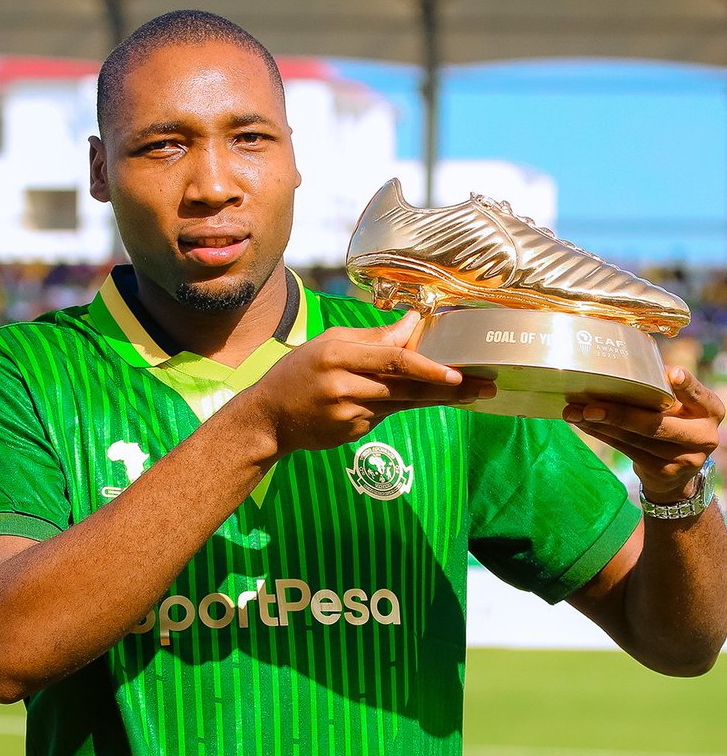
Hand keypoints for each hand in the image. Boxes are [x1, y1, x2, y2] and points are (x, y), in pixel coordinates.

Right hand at [252, 309, 494, 456]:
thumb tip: (414, 322)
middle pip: (406, 386)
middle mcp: (344, 386)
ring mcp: (348, 414)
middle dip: (450, 387)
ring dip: (439, 398)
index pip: (392, 360)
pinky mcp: (352, 433)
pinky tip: (422, 399)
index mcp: (338, 355)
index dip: (428, 366)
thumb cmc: (300, 371)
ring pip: (403, 403)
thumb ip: (373, 337)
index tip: (458, 372)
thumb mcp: (330, 343)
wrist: (268, 418)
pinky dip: (402, 405)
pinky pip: (386, 416)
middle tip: (486, 386)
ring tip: (473, 393)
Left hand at [563, 367, 723, 503]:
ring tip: (574, 413)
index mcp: (710, 410)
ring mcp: (685, 458)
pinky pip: (626, 450)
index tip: (671, 374)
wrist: (679, 470)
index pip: (698, 395)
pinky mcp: (663, 472)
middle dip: (619, 414)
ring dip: (600, 425)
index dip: (686, 386)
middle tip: (589, 406)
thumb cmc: (674, 423)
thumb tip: (619, 369)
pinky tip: (584, 425)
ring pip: (635, 439)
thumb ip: (664, 391)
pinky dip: (602, 435)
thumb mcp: (680, 407)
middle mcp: (703, 436)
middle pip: (656, 424)